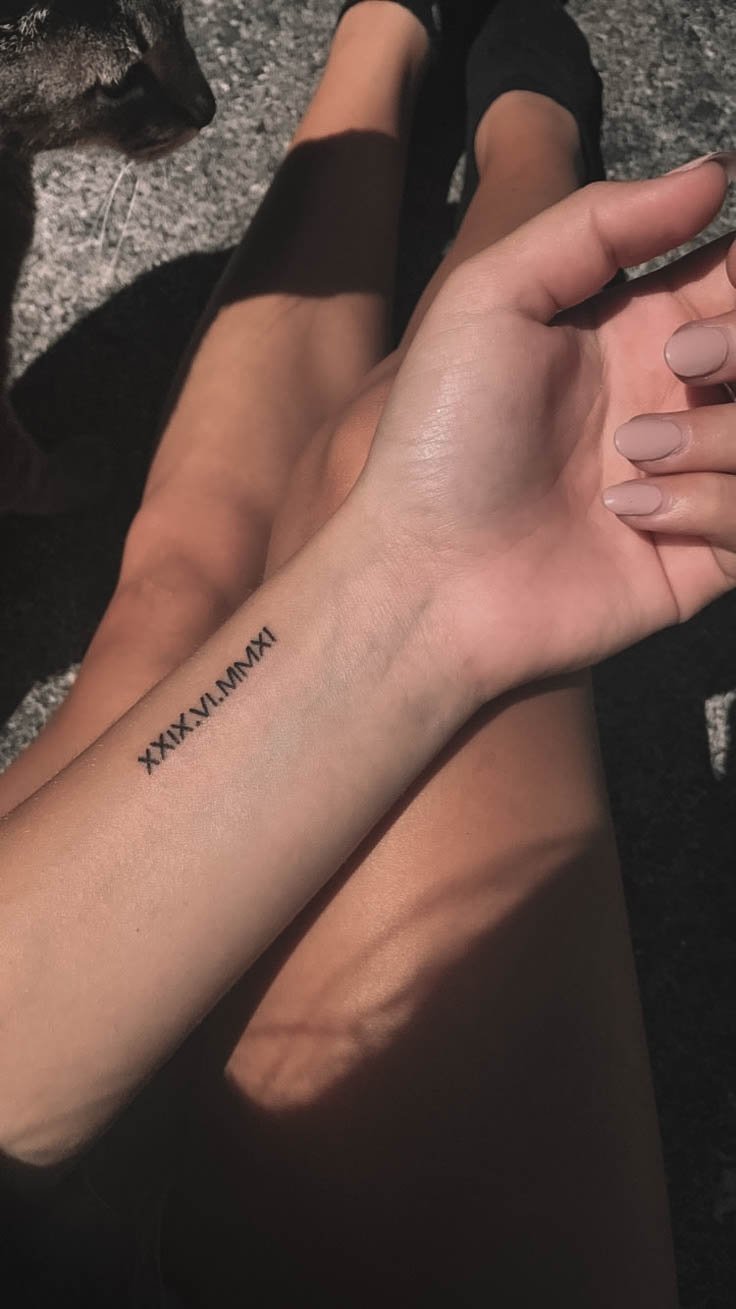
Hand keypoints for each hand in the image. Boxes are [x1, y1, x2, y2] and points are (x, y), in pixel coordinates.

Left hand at [356, 157, 735, 699]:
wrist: (428, 576)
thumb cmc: (442, 436)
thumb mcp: (492, 296)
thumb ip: (597, 223)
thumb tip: (713, 174)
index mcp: (638, 331)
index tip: (724, 282)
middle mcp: (676, 400)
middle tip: (676, 361)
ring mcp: (693, 479)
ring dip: (723, 433)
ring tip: (630, 459)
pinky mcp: (702, 557)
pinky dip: (714, 506)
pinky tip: (631, 518)